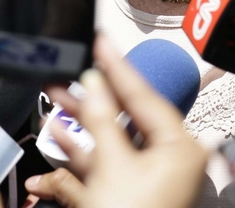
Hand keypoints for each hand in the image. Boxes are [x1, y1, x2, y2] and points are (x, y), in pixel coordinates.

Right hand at [25, 36, 208, 207]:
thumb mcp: (111, 165)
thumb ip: (101, 119)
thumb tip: (95, 83)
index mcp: (180, 148)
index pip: (145, 95)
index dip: (117, 67)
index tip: (99, 42)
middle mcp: (170, 162)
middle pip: (125, 117)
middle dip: (89, 97)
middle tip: (67, 70)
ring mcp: (148, 181)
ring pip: (109, 142)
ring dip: (78, 125)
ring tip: (54, 97)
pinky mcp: (128, 197)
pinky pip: (102, 167)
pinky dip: (78, 155)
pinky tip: (56, 138)